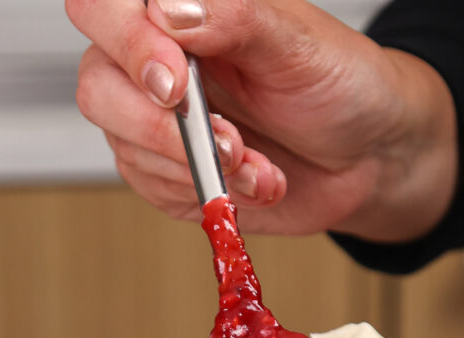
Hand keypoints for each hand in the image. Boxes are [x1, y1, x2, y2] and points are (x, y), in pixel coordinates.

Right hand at [67, 0, 458, 239]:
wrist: (367, 156)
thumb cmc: (338, 85)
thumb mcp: (296, 42)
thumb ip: (233, 17)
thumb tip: (169, 10)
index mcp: (182, 12)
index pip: (102, 8)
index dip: (126, 43)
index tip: (176, 80)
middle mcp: (157, 63)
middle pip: (97, 85)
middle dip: (159, 125)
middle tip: (223, 138)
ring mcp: (157, 122)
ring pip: (124, 145)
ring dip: (197, 165)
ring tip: (256, 163)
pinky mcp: (169, 176)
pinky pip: (154, 189)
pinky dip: (208, 192)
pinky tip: (252, 181)